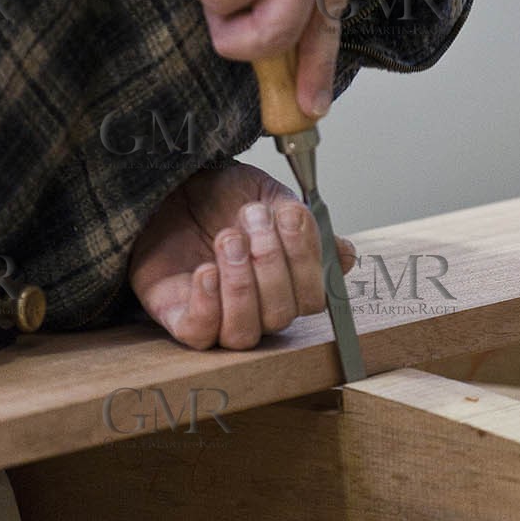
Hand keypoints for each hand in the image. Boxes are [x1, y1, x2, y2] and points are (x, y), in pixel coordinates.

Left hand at [129, 160, 356, 349]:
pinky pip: (200, 333)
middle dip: (269, 261)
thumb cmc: (224, 197)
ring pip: (244, 332)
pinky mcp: (182, 320)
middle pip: (281, 314)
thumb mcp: (271, 197)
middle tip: (250, 216)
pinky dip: (207, 303)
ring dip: (240, 284)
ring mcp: (220, 319)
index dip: (305, 259)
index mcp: (288, 284)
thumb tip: (345, 255)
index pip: (314, 297)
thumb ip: (307, 226)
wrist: (174, 187)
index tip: (288, 214)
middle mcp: (258, 309)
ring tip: (227, 238)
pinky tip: (205, 270)